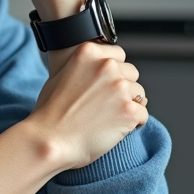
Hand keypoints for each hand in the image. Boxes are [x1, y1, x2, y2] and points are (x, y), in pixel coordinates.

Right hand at [21, 43, 149, 169]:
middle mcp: (106, 66)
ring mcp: (119, 88)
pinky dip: (134, 123)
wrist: (50, 140)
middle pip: (131, 73)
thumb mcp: (60, 75)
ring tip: (110, 119)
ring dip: (129, 105)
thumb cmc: (50, 113)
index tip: (107, 85)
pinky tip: (118, 129)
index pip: (119, 55)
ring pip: (139, 94)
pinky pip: (143, 114)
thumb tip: (98, 71)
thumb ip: (83, 67)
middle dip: (123, 88)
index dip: (114, 72)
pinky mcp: (129, 110)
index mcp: (88, 53)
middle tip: (107, 105)